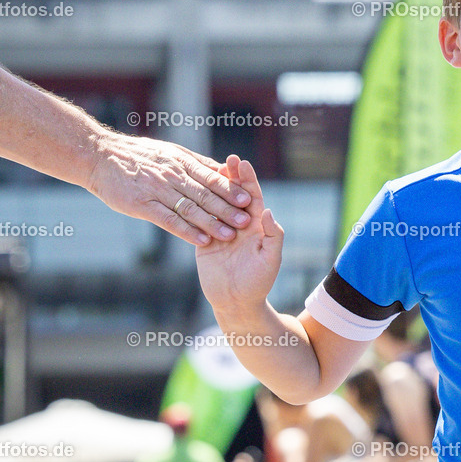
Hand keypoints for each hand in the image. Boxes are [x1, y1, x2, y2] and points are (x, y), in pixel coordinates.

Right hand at [86, 131, 251, 245]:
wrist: (99, 156)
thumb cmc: (138, 155)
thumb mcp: (170, 152)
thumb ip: (196, 163)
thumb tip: (222, 169)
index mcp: (181, 163)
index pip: (211, 178)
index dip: (231, 190)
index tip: (248, 200)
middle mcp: (173, 176)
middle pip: (205, 195)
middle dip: (227, 209)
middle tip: (246, 221)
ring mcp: (157, 191)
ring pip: (190, 209)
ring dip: (211, 223)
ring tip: (229, 235)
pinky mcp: (142, 205)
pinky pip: (169, 220)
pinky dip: (186, 231)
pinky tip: (200, 240)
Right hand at [195, 155, 282, 310]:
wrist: (237, 303)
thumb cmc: (259, 282)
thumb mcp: (270, 259)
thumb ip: (272, 235)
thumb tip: (267, 211)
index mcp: (256, 225)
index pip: (252, 197)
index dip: (248, 180)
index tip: (242, 162)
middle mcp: (238, 223)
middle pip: (233, 195)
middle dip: (231, 176)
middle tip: (226, 158)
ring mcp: (220, 230)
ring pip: (215, 203)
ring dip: (212, 186)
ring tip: (206, 169)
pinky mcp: (204, 239)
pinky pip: (199, 220)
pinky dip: (196, 206)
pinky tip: (188, 190)